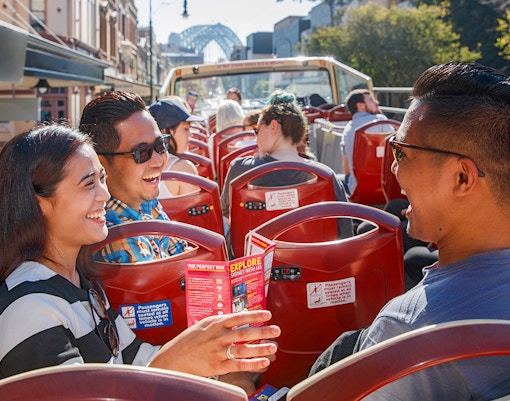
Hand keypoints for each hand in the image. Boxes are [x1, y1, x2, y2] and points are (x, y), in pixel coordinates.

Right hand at [148, 310, 280, 376]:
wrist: (174, 357)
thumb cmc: (190, 339)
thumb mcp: (205, 323)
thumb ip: (224, 320)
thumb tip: (242, 314)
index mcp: (216, 323)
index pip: (238, 317)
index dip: (254, 315)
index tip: (267, 314)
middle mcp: (218, 337)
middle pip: (244, 333)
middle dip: (263, 332)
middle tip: (276, 330)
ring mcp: (218, 352)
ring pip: (243, 350)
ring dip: (260, 349)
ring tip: (273, 347)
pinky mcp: (217, 366)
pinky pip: (238, 365)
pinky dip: (252, 364)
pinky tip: (263, 362)